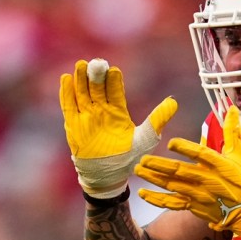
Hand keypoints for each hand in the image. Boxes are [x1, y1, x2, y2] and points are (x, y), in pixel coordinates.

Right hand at [59, 59, 177, 198]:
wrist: (108, 177)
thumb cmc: (128, 158)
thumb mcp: (146, 138)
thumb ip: (157, 119)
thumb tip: (174, 102)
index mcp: (118, 112)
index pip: (114, 91)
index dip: (113, 81)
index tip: (114, 70)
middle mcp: (101, 111)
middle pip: (97, 88)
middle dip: (97, 75)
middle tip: (97, 62)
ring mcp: (87, 117)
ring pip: (82, 93)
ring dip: (81, 79)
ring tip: (81, 65)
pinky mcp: (74, 126)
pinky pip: (69, 106)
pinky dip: (66, 93)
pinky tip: (66, 79)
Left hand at [135, 106, 240, 239]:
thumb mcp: (239, 155)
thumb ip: (231, 131)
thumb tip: (231, 108)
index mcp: (220, 166)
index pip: (202, 155)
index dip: (186, 148)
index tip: (171, 142)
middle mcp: (208, 180)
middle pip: (181, 172)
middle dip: (160, 165)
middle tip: (143, 158)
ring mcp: (199, 195)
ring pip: (173, 186)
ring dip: (154, 178)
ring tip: (138, 170)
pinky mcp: (193, 206)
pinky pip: (172, 203)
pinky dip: (157, 199)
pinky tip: (143, 193)